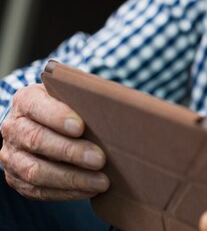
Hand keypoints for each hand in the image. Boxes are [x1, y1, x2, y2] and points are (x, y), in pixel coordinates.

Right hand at [0, 84, 108, 199]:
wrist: (45, 126)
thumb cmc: (68, 108)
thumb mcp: (71, 96)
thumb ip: (84, 100)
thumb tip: (113, 111)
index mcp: (25, 101)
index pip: (37, 106)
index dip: (58, 117)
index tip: (81, 127)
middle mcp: (13, 128)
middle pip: (37, 140)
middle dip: (70, 151)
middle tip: (100, 159)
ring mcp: (12, 156)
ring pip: (35, 171)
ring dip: (72, 178)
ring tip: (101, 181)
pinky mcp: (17, 179)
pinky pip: (39, 190)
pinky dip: (67, 192)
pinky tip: (90, 190)